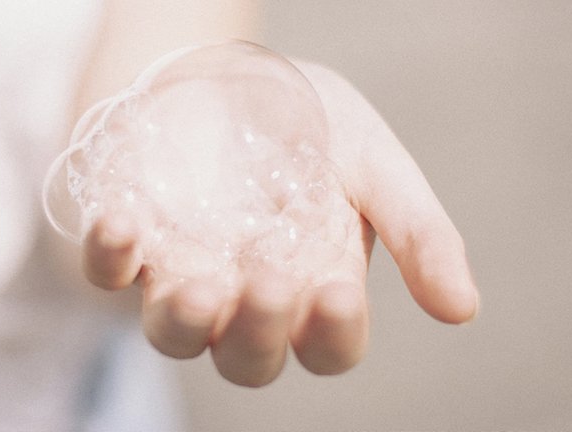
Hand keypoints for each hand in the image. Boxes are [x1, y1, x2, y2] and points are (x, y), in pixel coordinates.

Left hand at [80, 61, 478, 386]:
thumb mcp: (375, 164)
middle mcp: (246, 295)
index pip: (327, 344)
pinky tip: (125, 222)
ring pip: (174, 334)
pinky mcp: (132, 242)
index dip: (332, 333)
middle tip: (269, 280)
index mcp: (314, 286)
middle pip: (247, 358)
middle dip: (257, 333)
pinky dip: (110, 255)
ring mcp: (184, 272)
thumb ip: (418, 233)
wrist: (233, 75)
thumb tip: (464, 310)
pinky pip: (107, 272)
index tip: (337, 291)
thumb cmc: (310, 125)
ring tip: (201, 285)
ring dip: (184, 321)